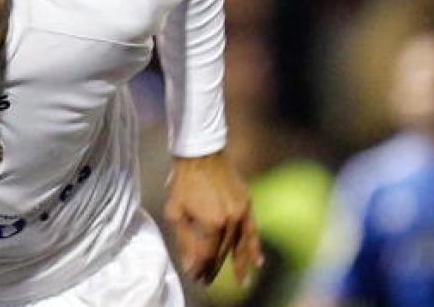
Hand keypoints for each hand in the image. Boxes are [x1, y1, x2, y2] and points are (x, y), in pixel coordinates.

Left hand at [164, 150, 262, 284]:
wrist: (200, 152)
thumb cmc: (183, 180)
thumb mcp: (175, 211)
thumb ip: (185, 239)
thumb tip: (190, 263)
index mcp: (212, 222)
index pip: (208, 254)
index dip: (201, 267)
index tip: (196, 278)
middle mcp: (231, 220)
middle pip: (224, 252)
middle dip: (215, 268)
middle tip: (208, 280)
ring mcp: (242, 212)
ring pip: (241, 244)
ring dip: (241, 264)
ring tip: (242, 281)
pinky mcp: (248, 204)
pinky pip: (253, 230)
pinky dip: (254, 246)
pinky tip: (258, 260)